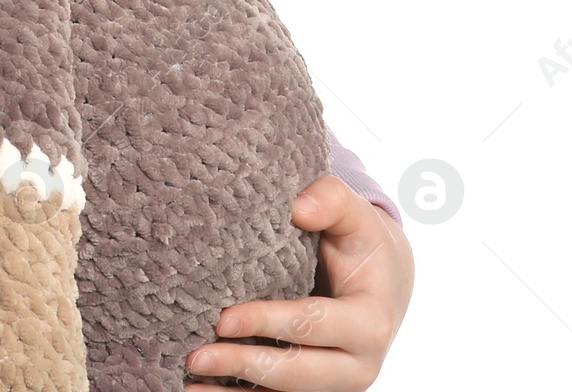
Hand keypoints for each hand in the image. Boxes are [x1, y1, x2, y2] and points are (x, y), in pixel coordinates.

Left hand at [184, 174, 413, 389]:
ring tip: (188, 384)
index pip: (311, 325)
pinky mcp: (316, 388)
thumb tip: (298, 208)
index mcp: (370, 323)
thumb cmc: (361, 241)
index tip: (222, 319)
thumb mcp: (355, 214)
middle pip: (297, 373)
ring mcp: (336, 382)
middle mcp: (358, 365)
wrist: (384, 280)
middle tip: (195, 356)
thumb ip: (331, 199)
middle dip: (245, 365)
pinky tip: (202, 391)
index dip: (266, 323)